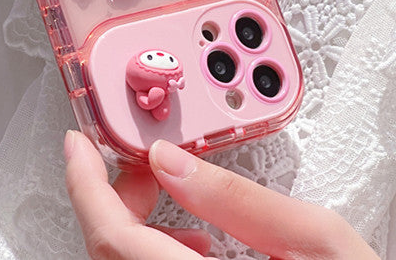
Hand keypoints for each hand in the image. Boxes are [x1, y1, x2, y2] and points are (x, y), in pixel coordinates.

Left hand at [64, 130, 379, 259]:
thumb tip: (170, 159)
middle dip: (116, 199)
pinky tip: (197, 242)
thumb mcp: (317, 243)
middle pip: (111, 256)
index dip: (86, 186)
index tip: (78, 146)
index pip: (115, 241)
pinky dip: (155, 253)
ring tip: (180, 204)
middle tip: (145, 164)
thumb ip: (238, 199)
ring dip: (136, 228)